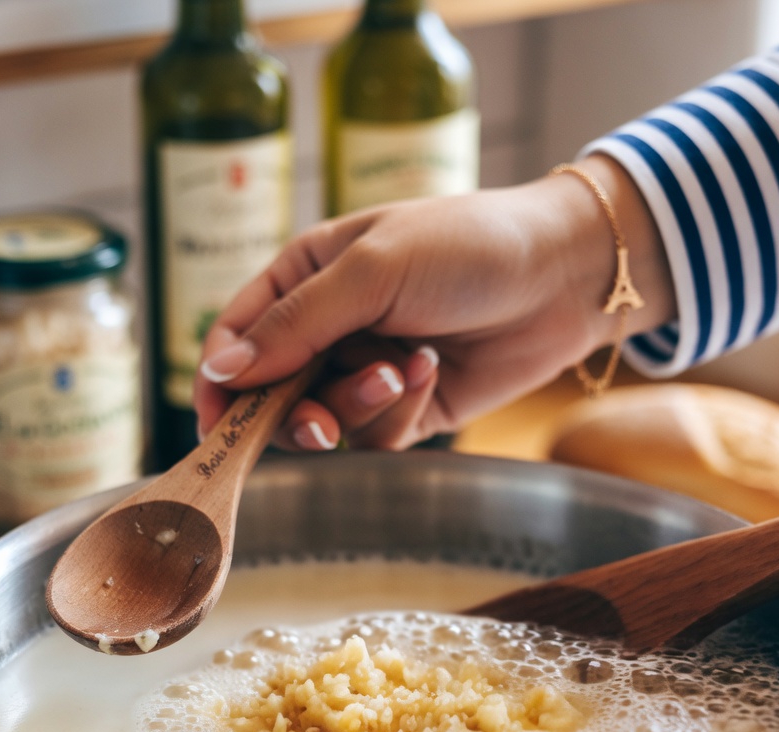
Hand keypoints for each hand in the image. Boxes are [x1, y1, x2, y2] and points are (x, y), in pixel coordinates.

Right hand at [193, 155, 675, 450]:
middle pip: (274, 394)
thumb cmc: (469, 248)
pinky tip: (433, 374)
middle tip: (320, 422)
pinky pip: (376, 436)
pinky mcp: (407, 409)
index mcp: (305, 277)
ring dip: (360, 407)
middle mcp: (329, 328)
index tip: (216, 423)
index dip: (219, 384)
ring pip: (326, 422)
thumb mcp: (374, 269)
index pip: (237, 337)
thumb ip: (296, 323)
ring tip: (404, 372)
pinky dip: (400, 414)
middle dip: (296, 412)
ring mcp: (366, 371)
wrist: (563, 278)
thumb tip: (222, 368)